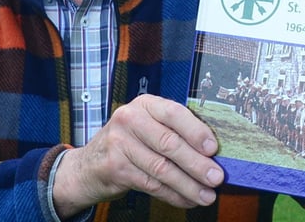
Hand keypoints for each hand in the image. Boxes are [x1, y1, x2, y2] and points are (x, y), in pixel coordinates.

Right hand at [51, 94, 223, 216]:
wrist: (89, 164)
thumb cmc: (129, 142)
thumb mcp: (148, 126)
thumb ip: (174, 132)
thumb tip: (212, 152)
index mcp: (145, 105)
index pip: (174, 113)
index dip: (196, 131)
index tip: (214, 148)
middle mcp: (129, 119)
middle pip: (169, 143)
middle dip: (197, 164)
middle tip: (216, 177)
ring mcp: (119, 144)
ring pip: (162, 168)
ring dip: (188, 185)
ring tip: (206, 195)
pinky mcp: (116, 168)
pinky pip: (152, 184)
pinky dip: (173, 195)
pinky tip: (187, 199)